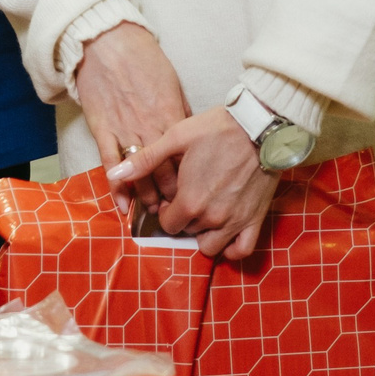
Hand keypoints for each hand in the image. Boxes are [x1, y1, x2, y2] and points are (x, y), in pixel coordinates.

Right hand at [72, 23, 190, 216]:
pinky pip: (111, 164)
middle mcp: (150, 127)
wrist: (108, 42)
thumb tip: (192, 135)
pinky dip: (118, 187)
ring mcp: (125, 129)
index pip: (185, 158)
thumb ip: (182, 112)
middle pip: (165, 171)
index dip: (192, 180)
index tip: (197, 194)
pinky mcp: (103, 129)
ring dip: (148, 196)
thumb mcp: (172, 84)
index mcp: (171, 116)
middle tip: (179, 212)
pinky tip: (124, 205)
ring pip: (140, 173)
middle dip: (174, 195)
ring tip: (156, 212)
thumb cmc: (143, 60)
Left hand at [111, 110, 281, 261]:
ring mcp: (234, 221)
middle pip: (188, 232)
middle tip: (191, 198)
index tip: (174, 197)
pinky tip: (225, 235)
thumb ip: (145, 160)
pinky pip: (242, 249)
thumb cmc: (217, 129)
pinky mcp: (255, 219)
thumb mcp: (176, 138)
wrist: (260, 126)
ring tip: (206, 213)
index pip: (168, 224)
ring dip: (204, 234)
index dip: (168, 211)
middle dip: (185, 219)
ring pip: (211, 246)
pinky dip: (232, 248)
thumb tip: (114, 173)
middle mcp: (211, 217)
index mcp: (190, 201)